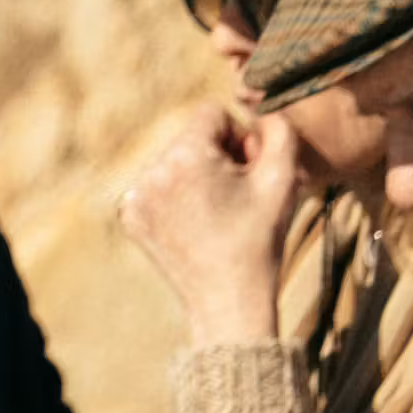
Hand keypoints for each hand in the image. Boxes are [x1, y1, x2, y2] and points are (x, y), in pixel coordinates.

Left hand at [111, 85, 308, 333]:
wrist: (229, 300)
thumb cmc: (260, 238)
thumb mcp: (284, 178)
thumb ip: (278, 130)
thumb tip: (258, 112)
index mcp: (186, 156)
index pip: (213, 114)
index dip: (239, 139)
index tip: (248, 171)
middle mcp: (152, 170)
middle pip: (190, 137)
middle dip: (217, 156)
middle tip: (236, 196)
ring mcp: (135, 195)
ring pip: (174, 161)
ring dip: (197, 176)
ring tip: (217, 213)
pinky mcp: (129, 215)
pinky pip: (156, 186)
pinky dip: (177, 197)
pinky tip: (196, 224)